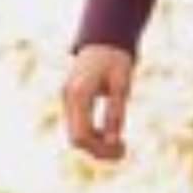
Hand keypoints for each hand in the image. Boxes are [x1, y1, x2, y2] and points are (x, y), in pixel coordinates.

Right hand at [62, 45, 135, 161]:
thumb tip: (114, 141)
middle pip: (76, 140)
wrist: (103, 41)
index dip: (101, 148)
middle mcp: (68, 99)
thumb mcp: (122, 86)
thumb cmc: (115, 61)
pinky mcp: (71, 103)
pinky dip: (94, 137)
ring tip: (122, 144)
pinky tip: (111, 135)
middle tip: (124, 149)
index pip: (81, 135)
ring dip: (97, 146)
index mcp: (79, 94)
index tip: (123, 146)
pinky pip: (79, 128)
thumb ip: (116, 113)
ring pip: (76, 137)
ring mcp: (67, 101)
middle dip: (99, 150)